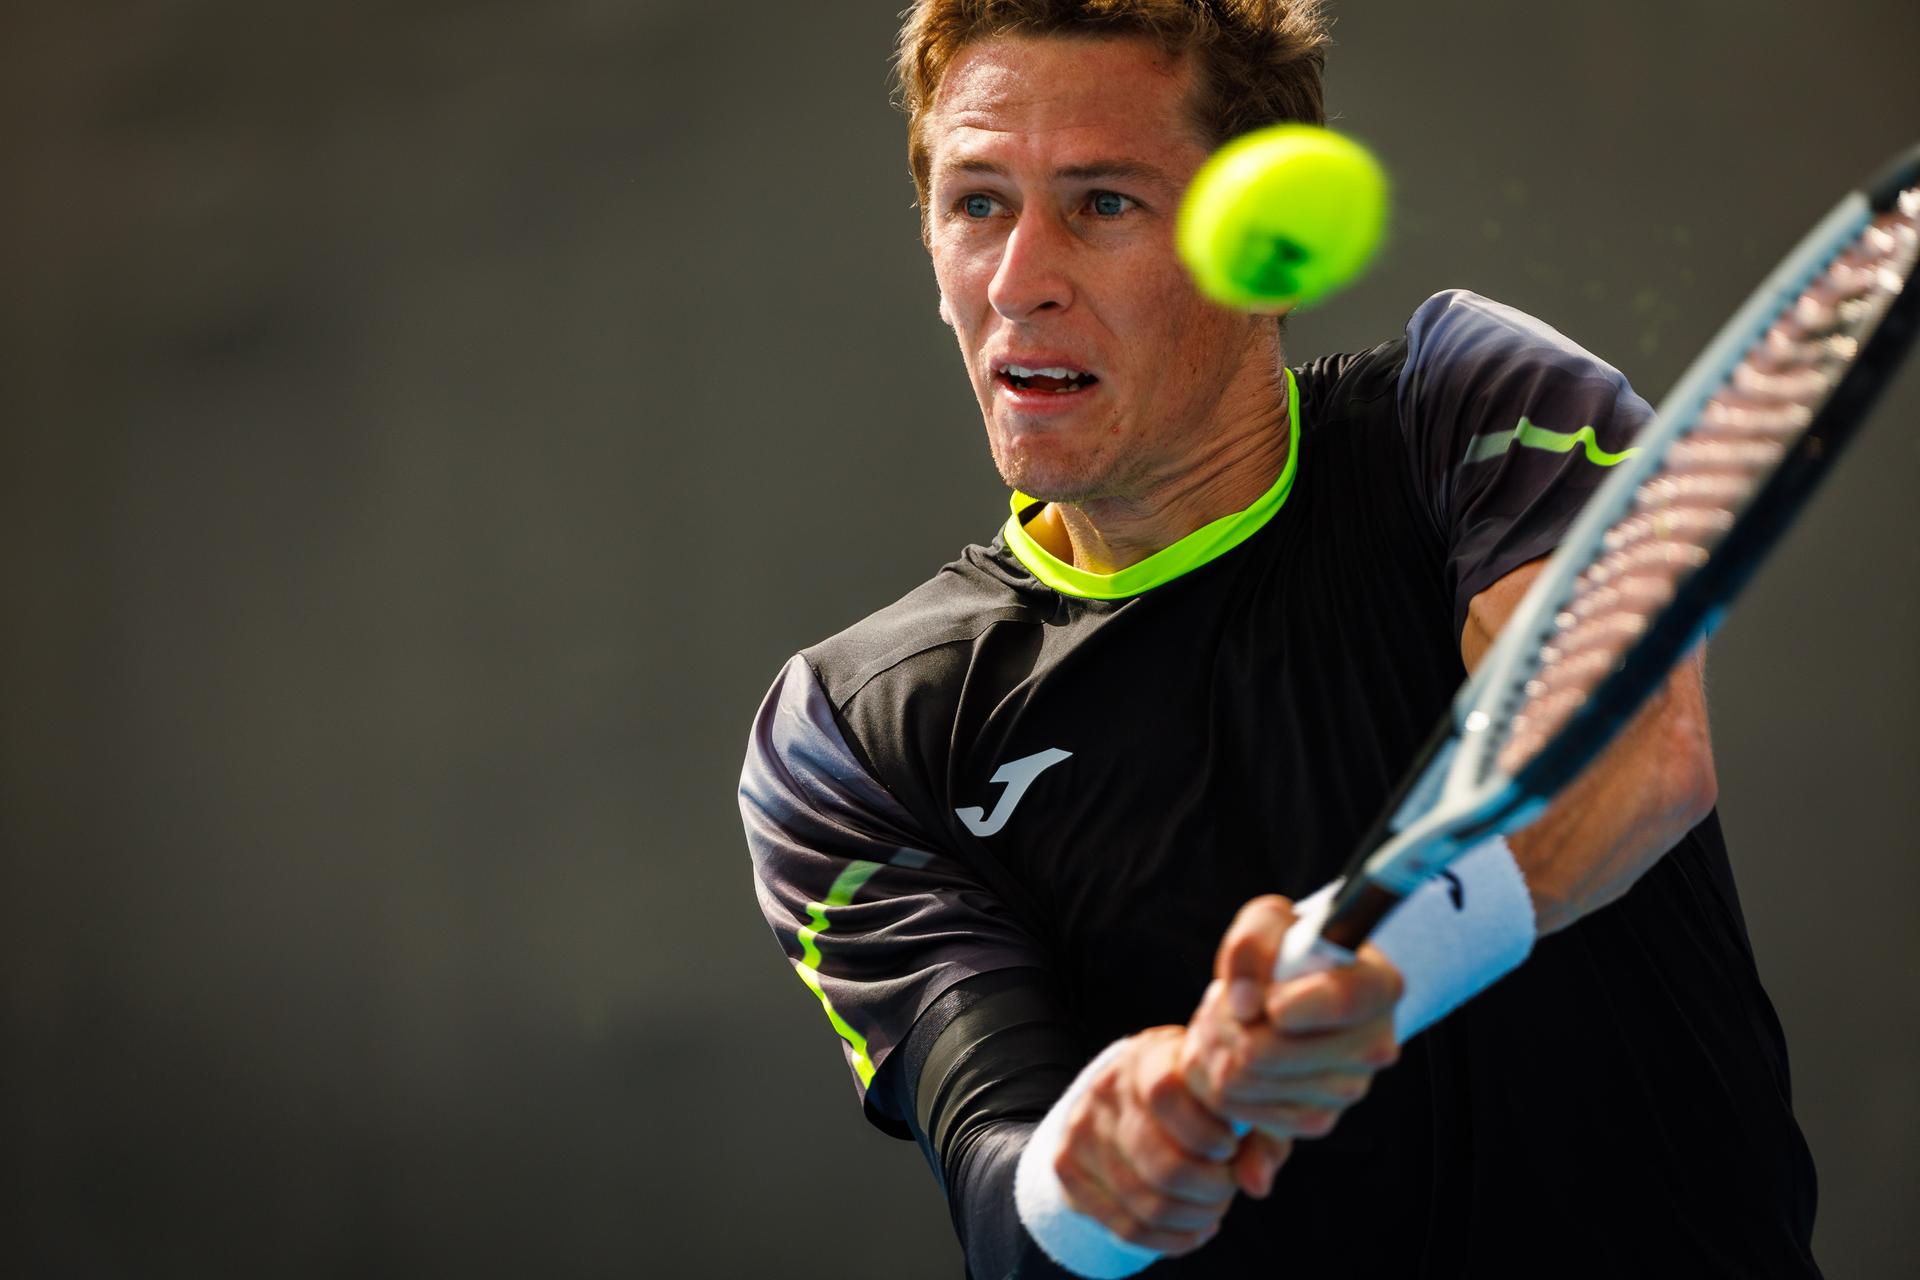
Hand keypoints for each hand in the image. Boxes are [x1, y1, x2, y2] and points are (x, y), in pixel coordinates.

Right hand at [1052, 1025, 1292, 1255]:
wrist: (1129, 1095)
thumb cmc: (1197, 1098)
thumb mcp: (1233, 1099)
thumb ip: (1260, 1134)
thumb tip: (1255, 1185)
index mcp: (1148, 1056)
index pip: (1166, 1095)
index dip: (1206, 1134)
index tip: (1229, 1147)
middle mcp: (1106, 1090)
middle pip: (1160, 1164)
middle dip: (1210, 1189)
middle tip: (1226, 1185)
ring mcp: (1081, 1129)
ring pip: (1145, 1203)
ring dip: (1193, 1217)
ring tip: (1213, 1207)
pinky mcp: (1068, 1167)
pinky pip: (1124, 1226)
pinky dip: (1169, 1240)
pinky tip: (1193, 1228)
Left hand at [1180, 895, 1403, 1140]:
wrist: (1300, 990)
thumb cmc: (1289, 949)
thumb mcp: (1271, 921)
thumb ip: (1253, 943)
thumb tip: (1245, 1004)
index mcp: (1379, 987)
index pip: (1341, 1001)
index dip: (1292, 1003)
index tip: (1267, 999)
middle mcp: (1374, 1046)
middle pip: (1267, 1052)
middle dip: (1224, 1022)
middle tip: (1221, 1000)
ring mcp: (1347, 1090)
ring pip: (1242, 1081)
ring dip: (1213, 1046)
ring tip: (1222, 1020)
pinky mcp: (1316, 1119)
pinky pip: (1237, 1107)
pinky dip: (1216, 1077)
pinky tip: (1229, 1050)